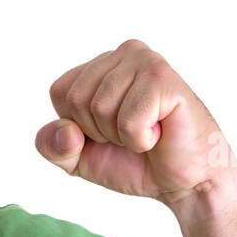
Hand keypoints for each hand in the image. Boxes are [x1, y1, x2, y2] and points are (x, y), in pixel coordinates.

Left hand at [34, 39, 236, 209]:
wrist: (184, 182)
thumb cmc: (134, 163)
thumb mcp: (78, 159)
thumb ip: (52, 146)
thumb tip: (65, 131)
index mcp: (100, 66)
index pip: (60, 92)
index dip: (78, 126)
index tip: (109, 132)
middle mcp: (123, 54)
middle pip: (77, 99)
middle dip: (100, 132)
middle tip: (133, 133)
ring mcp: (145, 61)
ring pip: (99, 108)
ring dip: (122, 136)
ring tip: (149, 131)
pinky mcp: (163, 78)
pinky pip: (128, 120)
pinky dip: (141, 139)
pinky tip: (161, 133)